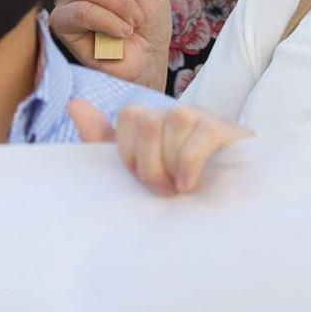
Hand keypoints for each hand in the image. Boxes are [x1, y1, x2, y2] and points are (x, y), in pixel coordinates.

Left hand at [69, 98, 250, 193]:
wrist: (236, 207)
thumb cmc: (182, 189)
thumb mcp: (141, 172)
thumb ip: (106, 142)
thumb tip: (74, 104)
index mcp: (155, 124)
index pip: (128, 116)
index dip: (128, 153)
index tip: (139, 181)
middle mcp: (176, 116)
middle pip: (146, 120)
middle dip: (148, 164)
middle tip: (163, 191)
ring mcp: (203, 120)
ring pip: (173, 121)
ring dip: (172, 164)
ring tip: (181, 191)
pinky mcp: (227, 132)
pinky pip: (200, 134)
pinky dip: (189, 162)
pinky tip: (191, 185)